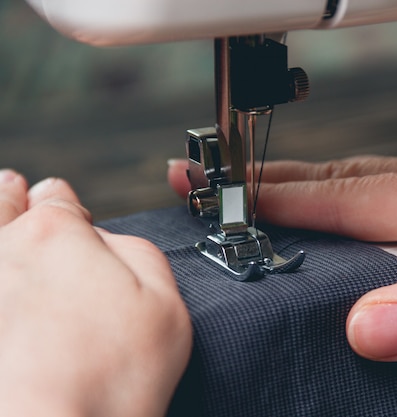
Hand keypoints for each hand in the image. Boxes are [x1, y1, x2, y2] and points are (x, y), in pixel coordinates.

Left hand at [0, 170, 191, 415]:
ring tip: (2, 215)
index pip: (57, 198)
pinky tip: (7, 277)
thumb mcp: (166, 305)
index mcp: (57, 235)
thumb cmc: (109, 382)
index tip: (66, 211)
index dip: (65, 203)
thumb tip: (109, 238)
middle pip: (2, 203)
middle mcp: (1, 250)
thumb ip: (139, 252)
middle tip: (15, 194)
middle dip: (13, 197)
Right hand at [168, 139, 396, 360]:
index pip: (349, 201)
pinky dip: (358, 188)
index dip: (280, 200)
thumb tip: (369, 326)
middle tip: (221, 178)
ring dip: (311, 182)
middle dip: (276, 180)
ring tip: (266, 189)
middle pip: (349, 179)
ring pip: (374, 176)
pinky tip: (355, 199)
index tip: (225, 195)